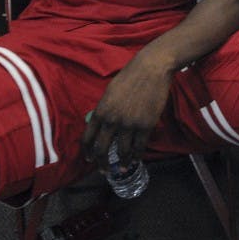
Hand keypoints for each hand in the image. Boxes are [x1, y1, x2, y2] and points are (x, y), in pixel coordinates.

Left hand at [82, 46, 173, 171]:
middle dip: (102, 163)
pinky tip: (136, 159)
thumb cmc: (130, 76)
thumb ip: (104, 109)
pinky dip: (137, 156)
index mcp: (100, 111)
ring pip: (122, 151)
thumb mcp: (110, 92)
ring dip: (122, 163)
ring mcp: (129, 124)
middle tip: (104, 170)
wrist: (151, 69)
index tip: (89, 159)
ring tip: (122, 169)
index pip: (88, 138)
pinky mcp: (145, 125)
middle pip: (102, 149)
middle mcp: (112, 120)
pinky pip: (139, 146)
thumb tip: (101, 124)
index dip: (87, 152)